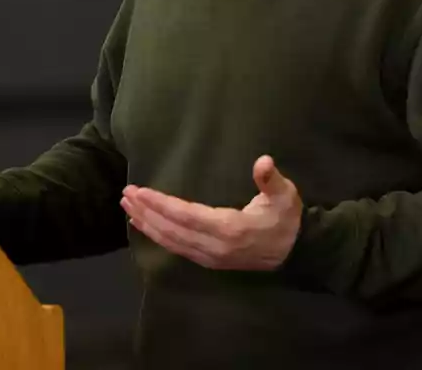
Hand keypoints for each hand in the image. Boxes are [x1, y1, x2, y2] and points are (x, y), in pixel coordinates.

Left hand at [120, 155, 301, 270]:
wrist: (295, 253)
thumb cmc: (286, 219)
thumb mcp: (285, 196)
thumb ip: (271, 179)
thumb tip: (264, 161)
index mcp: (229, 229)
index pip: (186, 216)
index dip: (161, 205)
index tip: (140, 191)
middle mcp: (213, 246)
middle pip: (172, 230)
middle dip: (147, 212)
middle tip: (126, 194)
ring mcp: (209, 257)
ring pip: (171, 242)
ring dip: (147, 224)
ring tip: (128, 207)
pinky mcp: (208, 260)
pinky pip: (177, 248)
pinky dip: (158, 236)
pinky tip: (146, 225)